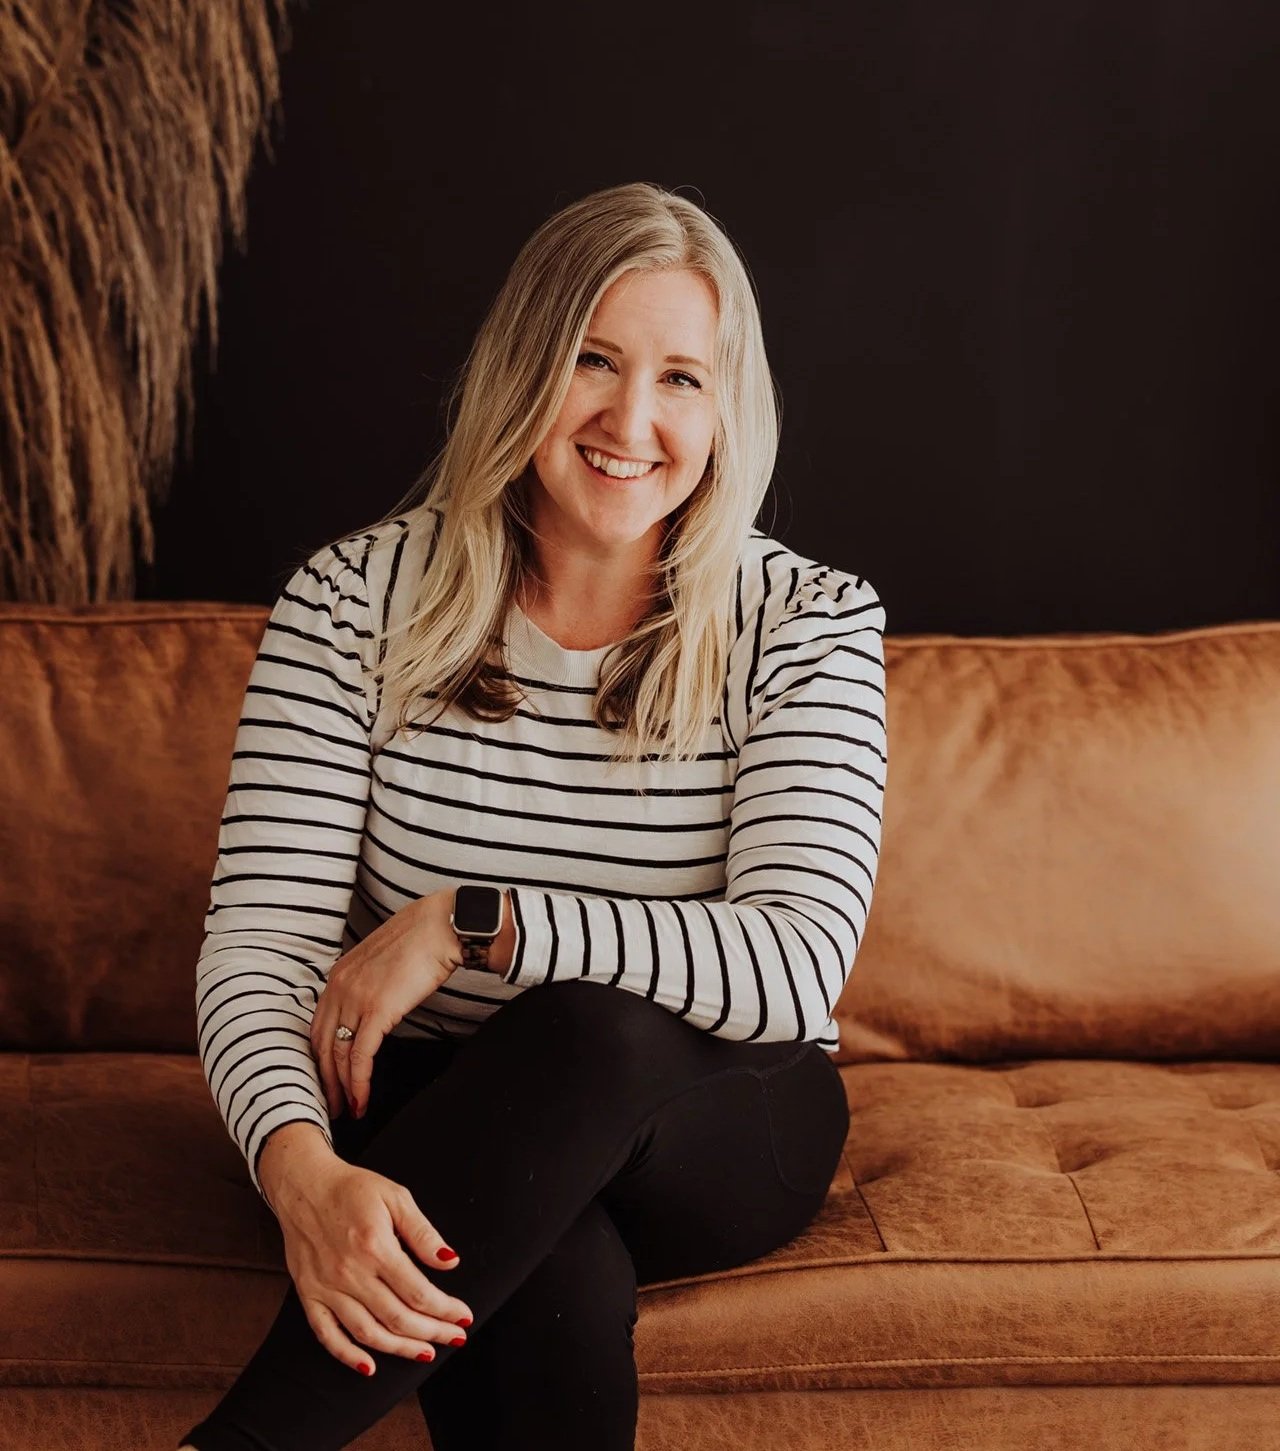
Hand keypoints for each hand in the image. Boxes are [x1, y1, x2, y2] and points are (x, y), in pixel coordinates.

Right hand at [273, 1155, 473, 1376]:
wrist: (304, 1185)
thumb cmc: (352, 1189)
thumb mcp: (395, 1197)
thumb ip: (423, 1233)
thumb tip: (449, 1261)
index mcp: (376, 1247)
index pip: (419, 1292)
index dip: (445, 1310)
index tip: (463, 1317)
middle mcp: (351, 1273)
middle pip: (398, 1317)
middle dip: (432, 1333)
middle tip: (455, 1338)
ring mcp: (327, 1287)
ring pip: (368, 1333)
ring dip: (400, 1349)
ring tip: (425, 1353)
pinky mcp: (309, 1294)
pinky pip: (327, 1335)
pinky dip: (348, 1356)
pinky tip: (369, 1367)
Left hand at [311, 891, 461, 1121]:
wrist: (441, 926)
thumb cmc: (420, 940)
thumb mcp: (380, 960)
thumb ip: (368, 983)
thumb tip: (373, 1005)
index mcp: (337, 975)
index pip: (318, 1026)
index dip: (320, 1057)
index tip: (327, 1077)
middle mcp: (338, 987)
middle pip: (321, 1045)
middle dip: (325, 1079)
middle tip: (332, 1104)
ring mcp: (355, 999)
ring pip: (338, 1055)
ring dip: (342, 1088)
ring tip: (349, 1110)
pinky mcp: (377, 1011)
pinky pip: (360, 1056)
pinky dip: (360, 1083)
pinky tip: (363, 1099)